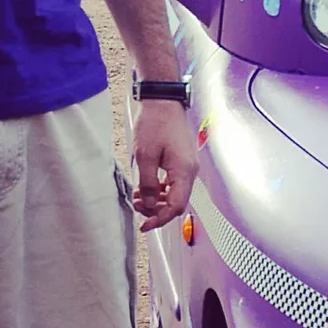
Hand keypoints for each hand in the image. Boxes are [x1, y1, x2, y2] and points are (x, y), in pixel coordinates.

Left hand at [129, 99, 199, 228]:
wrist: (163, 102)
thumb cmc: (155, 124)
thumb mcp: (145, 156)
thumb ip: (147, 184)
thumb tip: (149, 204)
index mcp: (184, 171)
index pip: (176, 206)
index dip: (160, 219)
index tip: (145, 225)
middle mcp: (190, 171)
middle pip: (177, 202)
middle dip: (156, 210)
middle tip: (137, 206)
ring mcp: (187, 166)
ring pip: (174, 194)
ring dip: (156, 200)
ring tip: (137, 197)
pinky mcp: (182, 162)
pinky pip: (173, 183)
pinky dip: (159, 190)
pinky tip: (145, 187)